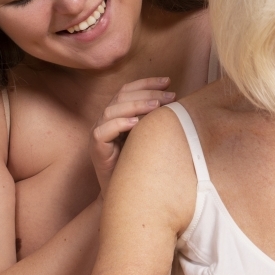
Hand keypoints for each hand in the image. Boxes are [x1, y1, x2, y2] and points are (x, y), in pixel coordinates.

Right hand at [92, 76, 175, 190]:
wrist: (126, 193)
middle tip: (170, 96)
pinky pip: (102, 131)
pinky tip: (135, 123)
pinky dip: (118, 124)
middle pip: (121, 96)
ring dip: (135, 105)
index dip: (147, 82)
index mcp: (118, 114)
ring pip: (111, 110)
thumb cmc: (141, 162)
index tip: (168, 81)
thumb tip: (179, 102)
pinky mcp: (95, 149)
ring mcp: (99, 133)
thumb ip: (156, 118)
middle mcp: (106, 120)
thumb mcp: (151, 135)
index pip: (128, 90)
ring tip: (156, 106)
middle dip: (147, 92)